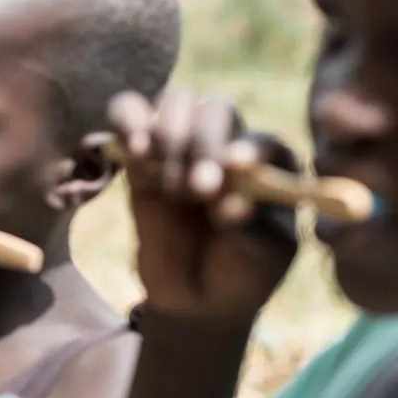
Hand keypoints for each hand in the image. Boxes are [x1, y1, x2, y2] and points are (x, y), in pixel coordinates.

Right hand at [108, 88, 297, 327]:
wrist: (196, 297)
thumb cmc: (243, 271)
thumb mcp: (262, 255)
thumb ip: (252, 225)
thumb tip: (232, 200)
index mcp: (269, 162)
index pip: (259, 138)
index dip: (246, 146)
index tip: (235, 168)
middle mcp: (227, 141)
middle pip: (215, 109)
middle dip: (204, 143)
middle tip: (197, 190)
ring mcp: (182, 143)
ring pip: (175, 100)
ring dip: (170, 133)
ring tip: (167, 180)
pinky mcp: (139, 154)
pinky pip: (128, 112)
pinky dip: (128, 121)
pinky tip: (134, 150)